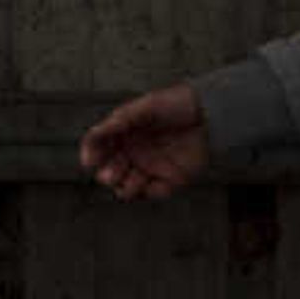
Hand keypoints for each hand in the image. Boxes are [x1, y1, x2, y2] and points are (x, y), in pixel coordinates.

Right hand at [79, 85, 211, 199]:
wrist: (209, 114)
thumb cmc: (176, 105)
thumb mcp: (146, 106)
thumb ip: (121, 120)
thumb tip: (96, 132)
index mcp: (123, 133)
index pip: (99, 147)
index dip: (91, 154)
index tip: (90, 161)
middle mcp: (133, 152)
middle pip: (110, 171)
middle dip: (107, 175)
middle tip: (111, 174)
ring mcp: (150, 167)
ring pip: (127, 187)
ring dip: (124, 187)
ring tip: (131, 181)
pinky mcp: (169, 179)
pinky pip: (152, 193)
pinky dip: (148, 192)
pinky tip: (148, 184)